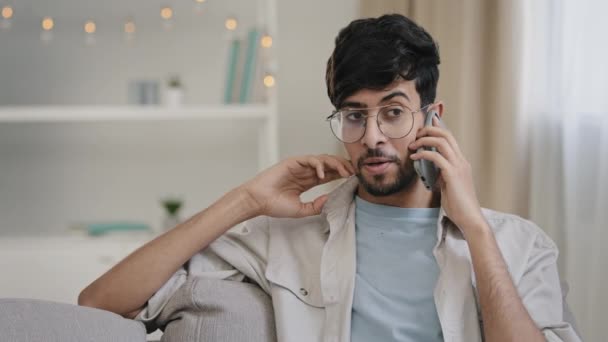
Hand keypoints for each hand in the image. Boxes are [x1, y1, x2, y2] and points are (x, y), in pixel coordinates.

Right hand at [240, 154, 354, 217]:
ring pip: (322, 159)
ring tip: (344, 173)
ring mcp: (299, 166)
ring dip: (335, 164)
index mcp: (307, 181)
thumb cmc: (274, 205)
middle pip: (329, 164)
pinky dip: (319, 164)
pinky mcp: (292, 162)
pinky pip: (310, 159)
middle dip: (343, 167)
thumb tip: (329, 199)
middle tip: (354, 173)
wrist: (258, 201)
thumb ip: (316, 206)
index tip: (354, 179)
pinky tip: (322, 175)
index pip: (329, 174)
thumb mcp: (300, 210)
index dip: (342, 175)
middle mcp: (305, 172)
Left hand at [408, 117, 486, 236]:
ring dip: (424, 140)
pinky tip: (415, 157)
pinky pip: (436, 157)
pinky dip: (423, 154)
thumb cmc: (458, 205)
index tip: (427, 123)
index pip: (450, 138)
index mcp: (461, 163)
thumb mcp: (448, 185)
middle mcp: (461, 161)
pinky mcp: (453, 174)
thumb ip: (441, 174)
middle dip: (429, 129)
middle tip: (416, 134)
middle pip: (446, 135)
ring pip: (442, 142)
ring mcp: (458, 166)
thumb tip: (430, 169)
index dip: (438, 128)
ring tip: (412, 145)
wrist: (470, 218)